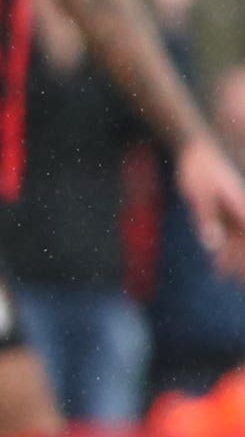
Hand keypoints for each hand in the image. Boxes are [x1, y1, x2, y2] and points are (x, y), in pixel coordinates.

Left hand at [180, 143, 244, 276]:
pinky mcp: (226, 214)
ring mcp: (236, 214)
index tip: (242, 277)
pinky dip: (228, 255)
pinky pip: (231, 239)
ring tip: (231, 282)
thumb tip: (213, 245)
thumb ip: (206, 219)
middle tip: (240, 285)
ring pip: (241, 245)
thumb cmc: (198, 171)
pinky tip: (220, 270)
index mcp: (243, 210)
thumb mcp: (199, 196)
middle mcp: (244, 213)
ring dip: (237, 263)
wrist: (197, 151)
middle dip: (244, 265)